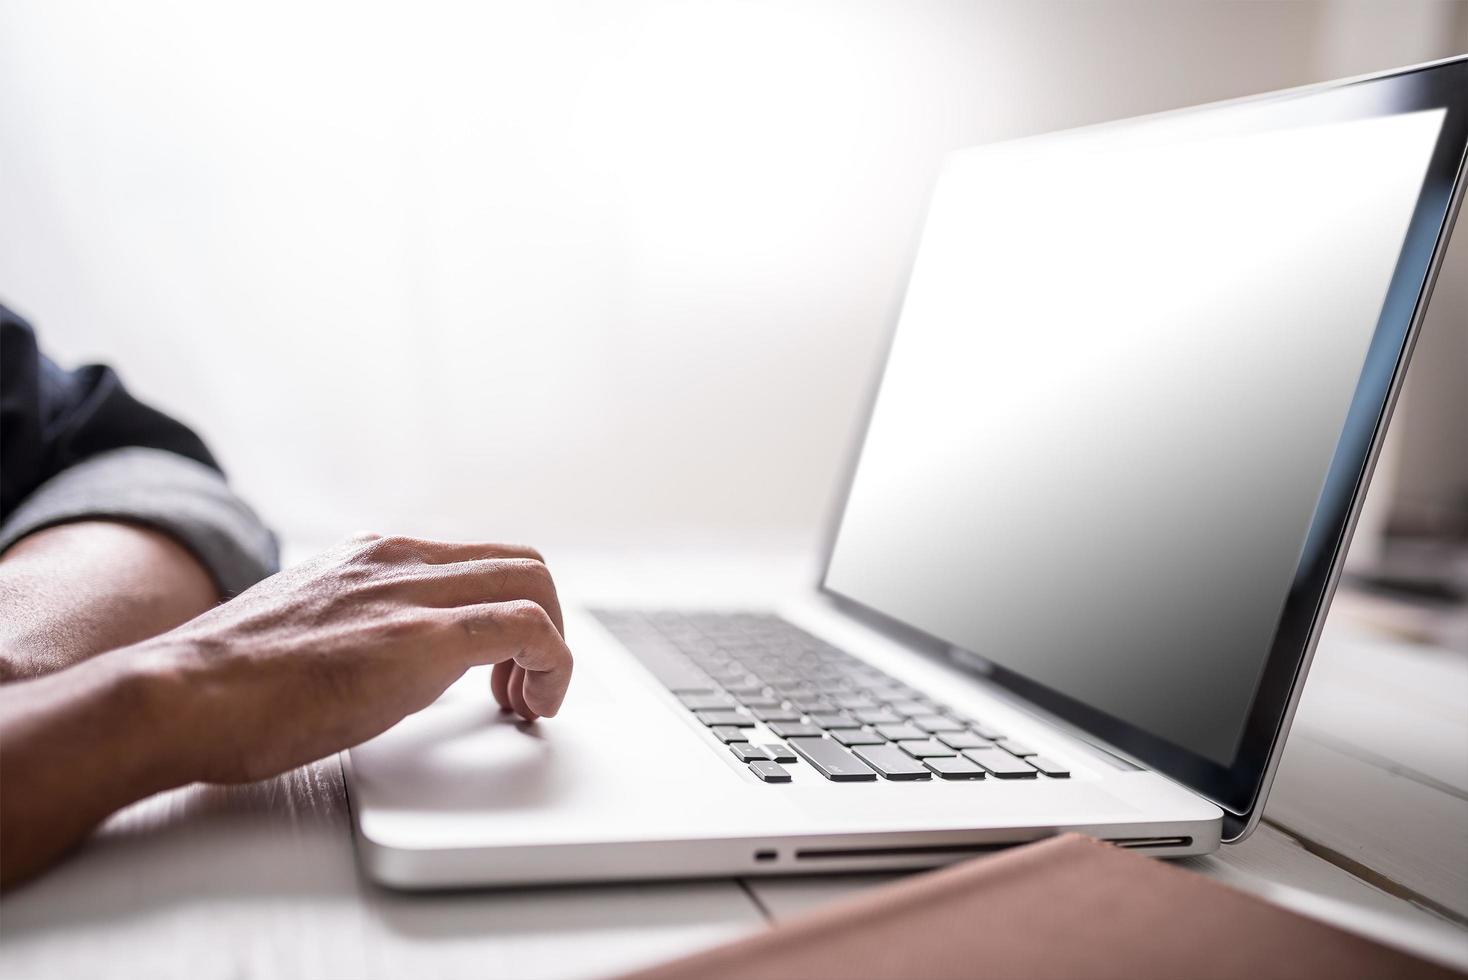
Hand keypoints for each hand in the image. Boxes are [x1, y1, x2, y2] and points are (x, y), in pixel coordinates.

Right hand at [140, 533, 572, 782]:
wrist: (179, 696)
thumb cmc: (227, 683)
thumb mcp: (311, 629)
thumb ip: (363, 624)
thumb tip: (398, 656)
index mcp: (373, 555)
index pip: (479, 559)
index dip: (510, 611)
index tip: (503, 667)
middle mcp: (399, 559)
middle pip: (523, 563)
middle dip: (545, 625)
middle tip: (525, 687)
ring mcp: (411, 593)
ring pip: (535, 584)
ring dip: (552, 647)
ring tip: (527, 703)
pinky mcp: (421, 637)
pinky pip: (527, 628)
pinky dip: (552, 665)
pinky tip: (530, 706)